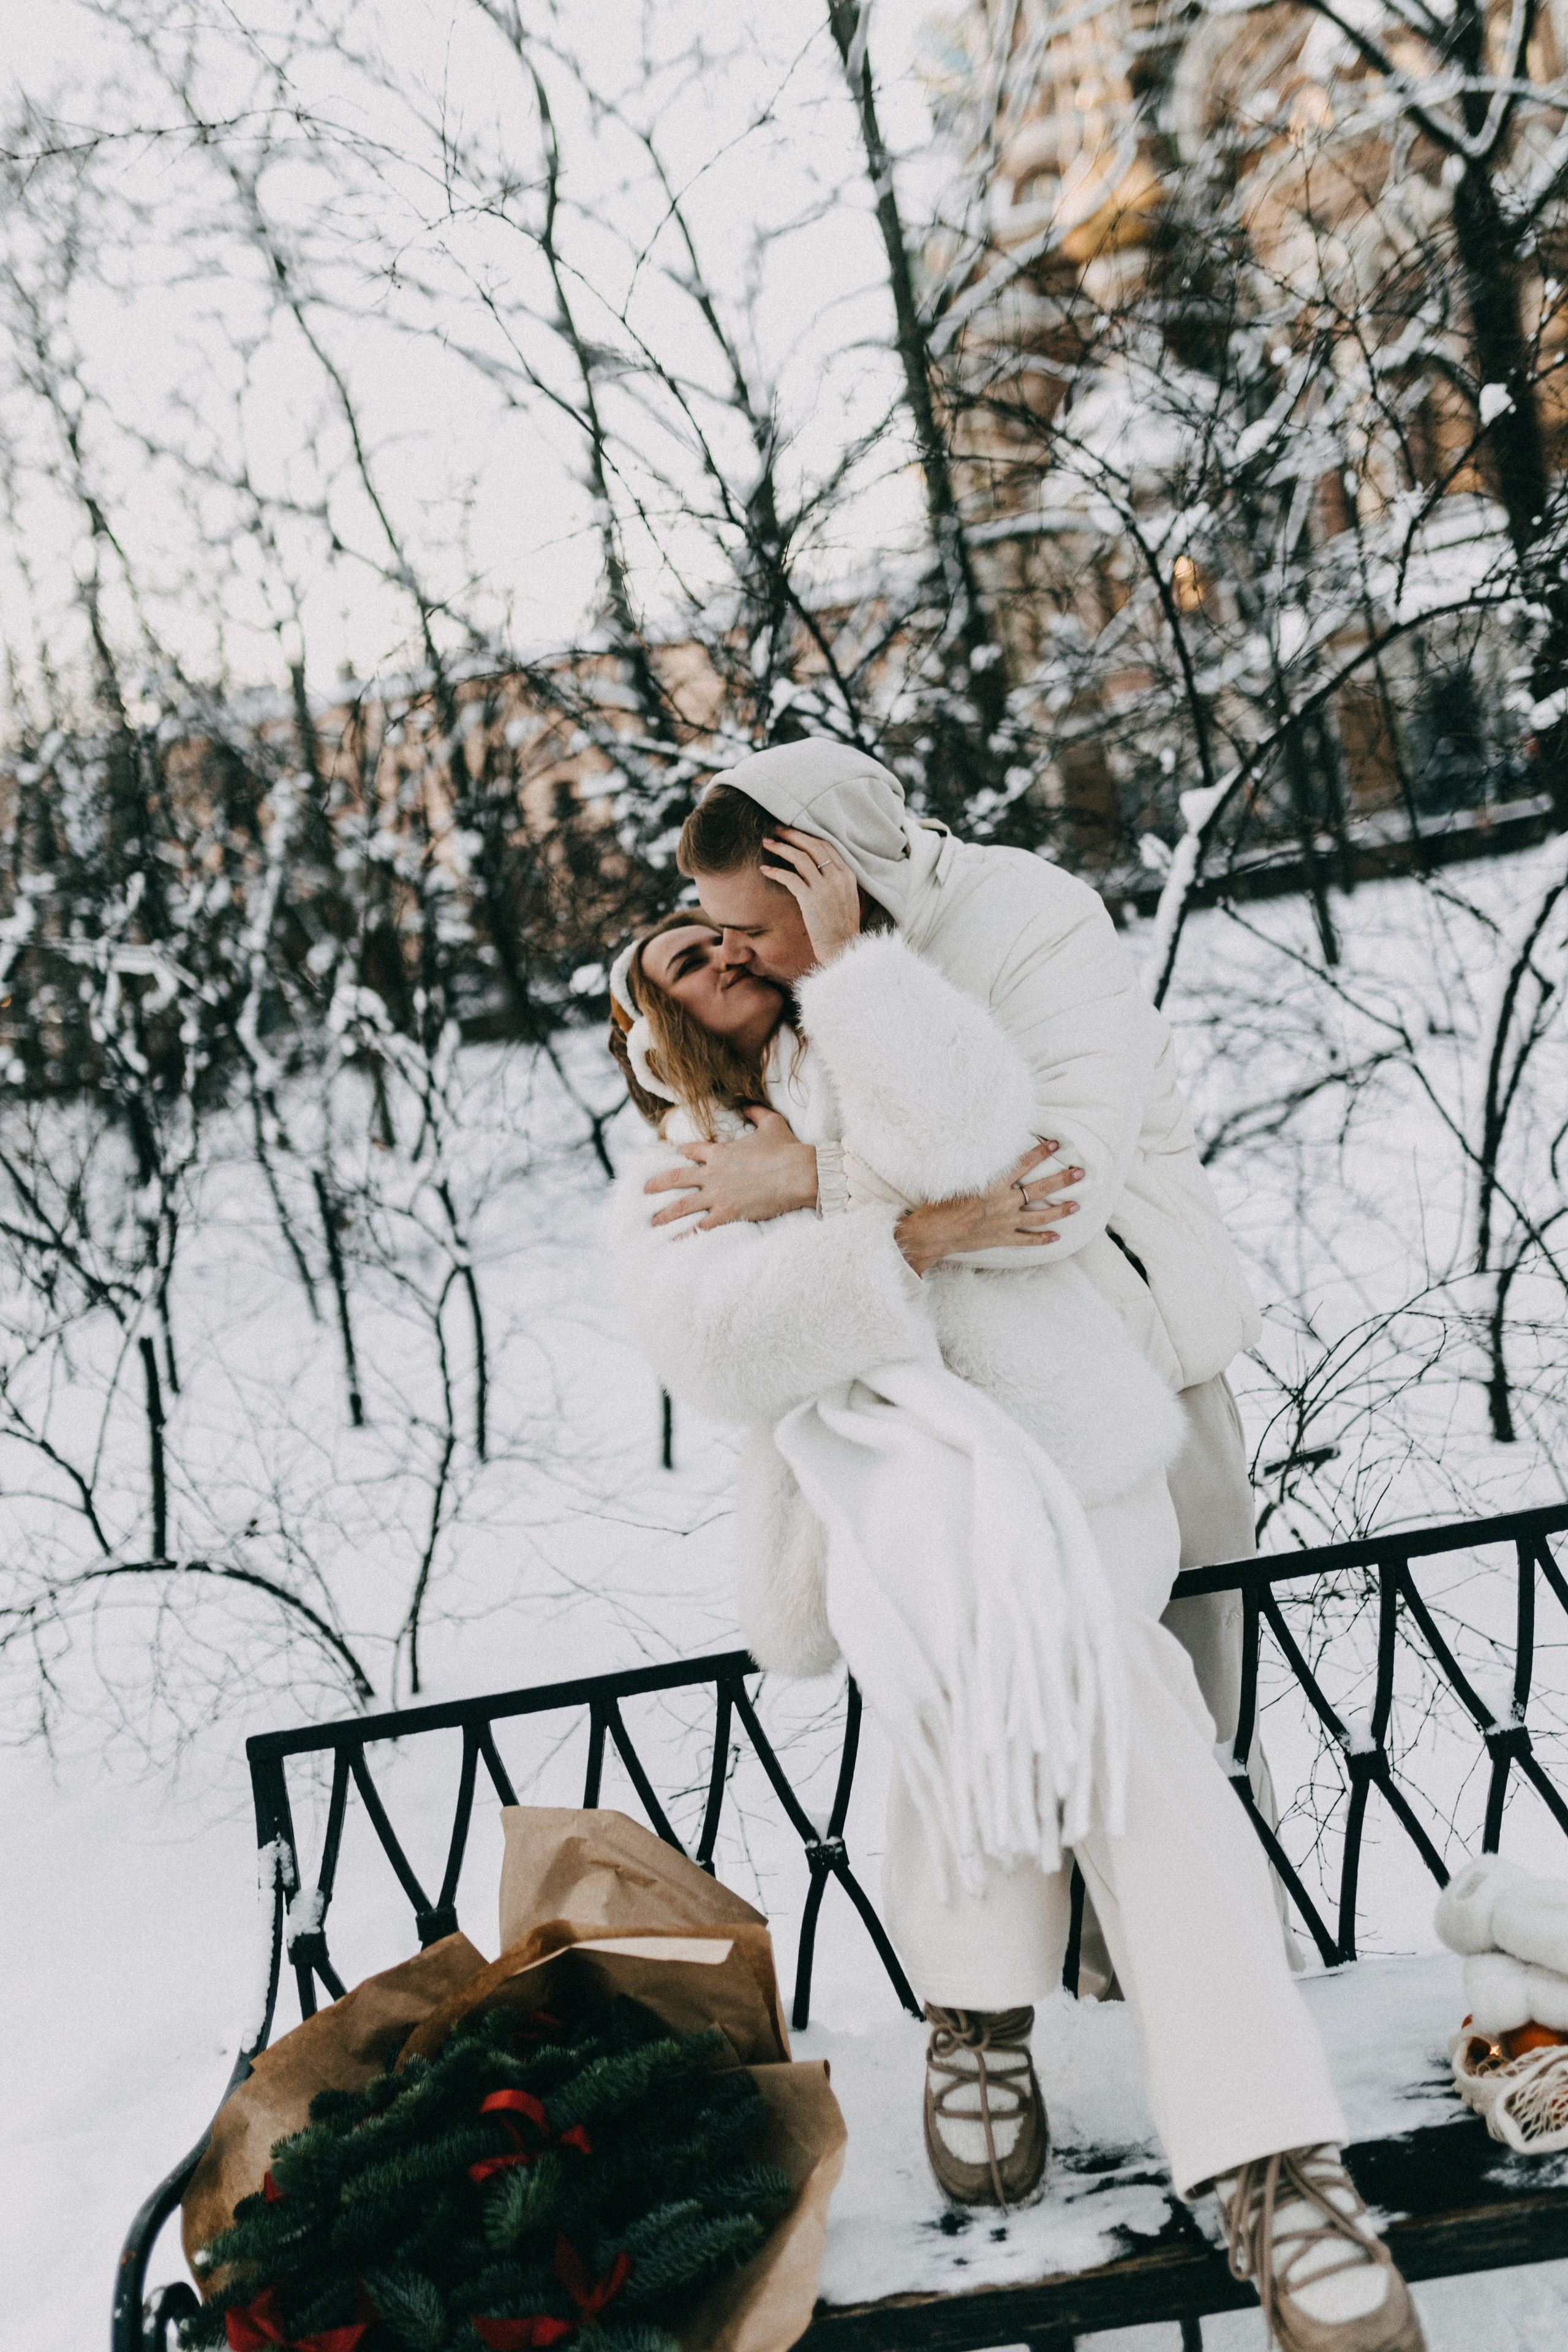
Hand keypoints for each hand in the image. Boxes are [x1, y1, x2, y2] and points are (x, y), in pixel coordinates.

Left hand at [644, 1106, 818, 1228]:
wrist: (797, 1172)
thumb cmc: (786, 1148)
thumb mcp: (772, 1123)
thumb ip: (756, 1112)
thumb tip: (747, 1104)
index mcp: (720, 1152)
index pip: (693, 1151)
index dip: (684, 1153)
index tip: (677, 1156)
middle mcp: (713, 1173)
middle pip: (677, 1178)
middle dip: (658, 1184)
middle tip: (645, 1189)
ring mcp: (718, 1195)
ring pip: (683, 1205)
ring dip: (666, 1214)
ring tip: (652, 1221)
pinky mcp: (728, 1213)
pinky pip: (701, 1227)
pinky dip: (687, 1235)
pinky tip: (674, 1243)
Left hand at [759, 826, 861, 967]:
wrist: (843, 948)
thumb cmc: (842, 927)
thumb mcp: (846, 898)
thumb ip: (836, 880)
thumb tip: (818, 868)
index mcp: (848, 874)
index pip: (827, 845)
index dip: (808, 835)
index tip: (794, 832)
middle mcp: (837, 877)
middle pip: (812, 845)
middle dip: (792, 834)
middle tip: (776, 829)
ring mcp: (824, 888)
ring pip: (800, 858)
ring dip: (781, 847)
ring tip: (767, 843)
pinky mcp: (811, 900)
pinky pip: (790, 878)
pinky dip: (776, 871)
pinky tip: (765, 869)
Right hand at [895, 1140, 1082, 1275]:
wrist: (936, 1233)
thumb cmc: (941, 1204)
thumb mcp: (958, 1179)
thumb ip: (977, 1169)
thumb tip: (984, 1152)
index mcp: (994, 1185)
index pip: (1023, 1164)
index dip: (1040, 1153)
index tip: (1055, 1143)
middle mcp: (1005, 1203)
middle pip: (1040, 1189)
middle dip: (1062, 1180)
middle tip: (1080, 1172)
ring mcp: (1006, 1222)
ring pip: (1040, 1216)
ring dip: (1060, 1210)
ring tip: (1077, 1205)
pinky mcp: (1002, 1238)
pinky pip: (1027, 1239)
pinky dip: (1041, 1239)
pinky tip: (1056, 1237)